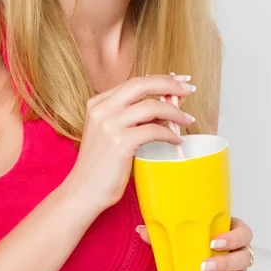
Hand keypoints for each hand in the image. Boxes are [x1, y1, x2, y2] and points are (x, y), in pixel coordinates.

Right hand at [67, 74, 195, 213]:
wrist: (83, 190)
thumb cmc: (100, 165)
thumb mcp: (111, 132)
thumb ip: (133, 117)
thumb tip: (165, 105)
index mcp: (97, 103)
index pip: (133, 82)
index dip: (159, 79)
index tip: (178, 81)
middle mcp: (101, 109)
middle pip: (141, 85)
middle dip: (169, 84)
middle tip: (188, 89)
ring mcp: (109, 125)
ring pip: (151, 106)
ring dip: (174, 111)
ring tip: (186, 119)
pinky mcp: (120, 143)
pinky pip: (153, 130)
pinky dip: (169, 134)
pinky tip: (176, 140)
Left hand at [137, 217, 253, 270]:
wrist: (193, 264)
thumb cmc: (191, 241)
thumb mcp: (178, 236)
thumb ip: (161, 233)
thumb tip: (141, 230)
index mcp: (229, 230)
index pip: (243, 231)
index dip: (233, 237)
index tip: (213, 242)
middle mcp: (238, 250)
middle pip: (244, 255)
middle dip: (226, 261)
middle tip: (204, 265)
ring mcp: (237, 269)